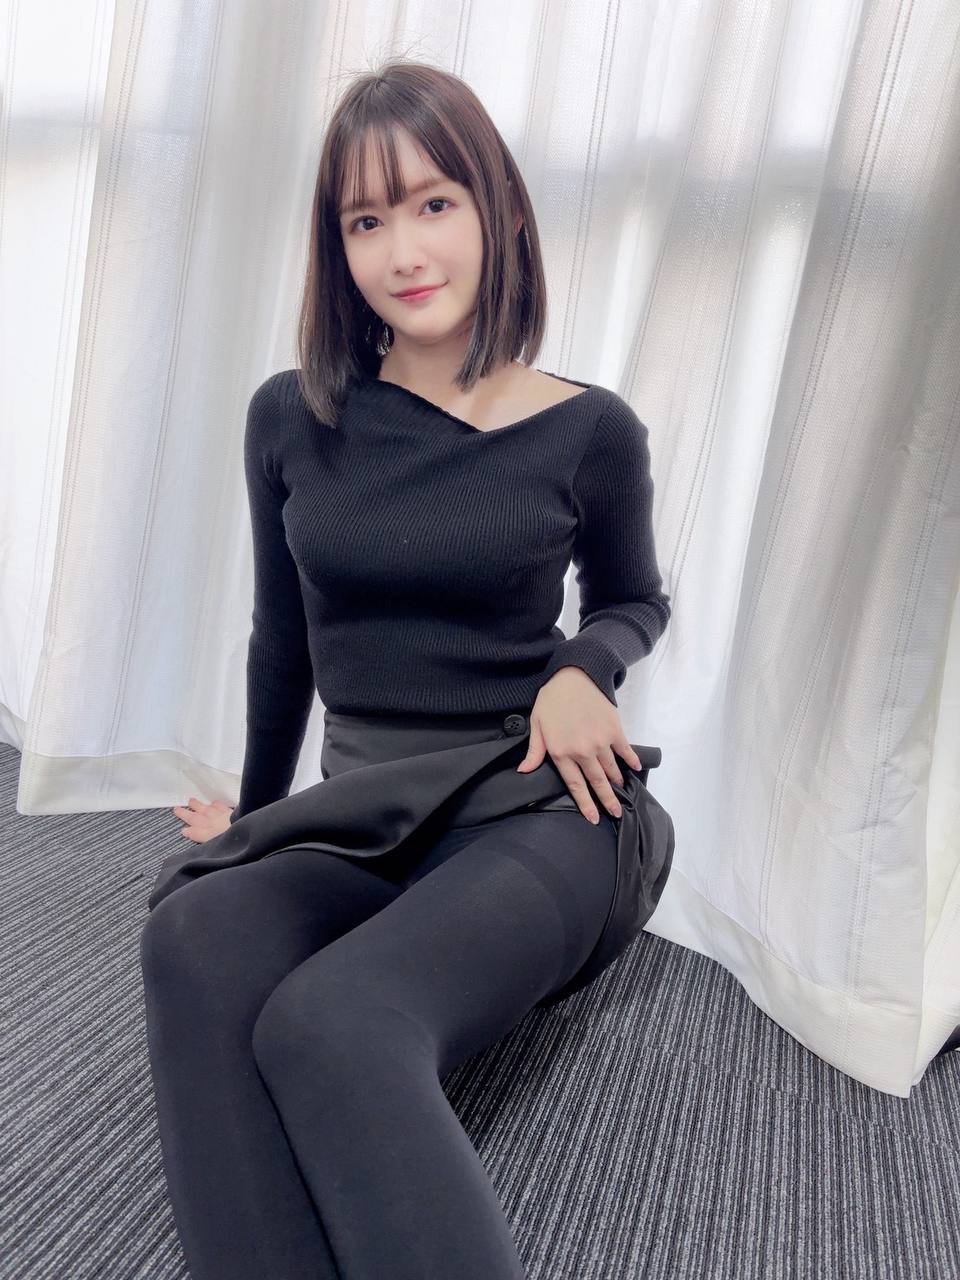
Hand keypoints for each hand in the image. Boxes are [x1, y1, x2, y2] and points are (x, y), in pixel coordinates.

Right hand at [171, 797, 233, 842]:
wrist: (250, 828)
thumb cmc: (235, 839)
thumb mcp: (214, 844)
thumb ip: (199, 836)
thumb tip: (185, 832)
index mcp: (209, 833)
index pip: (194, 831)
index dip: (188, 830)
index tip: (182, 829)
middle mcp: (214, 823)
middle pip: (198, 817)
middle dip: (187, 813)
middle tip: (177, 809)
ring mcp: (223, 816)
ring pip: (207, 809)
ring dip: (199, 806)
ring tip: (191, 801)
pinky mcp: (233, 812)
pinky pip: (221, 806)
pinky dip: (216, 804)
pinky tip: (214, 803)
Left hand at [516, 666, 641, 824]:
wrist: (575, 675)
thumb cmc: (552, 699)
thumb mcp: (537, 725)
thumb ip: (534, 751)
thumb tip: (524, 771)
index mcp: (562, 752)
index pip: (575, 785)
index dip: (585, 803)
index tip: (593, 817)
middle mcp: (583, 751)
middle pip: (597, 782)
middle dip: (606, 800)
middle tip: (615, 813)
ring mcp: (601, 742)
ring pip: (611, 769)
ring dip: (616, 783)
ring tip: (621, 792)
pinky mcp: (614, 730)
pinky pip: (625, 751)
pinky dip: (631, 761)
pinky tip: (634, 769)